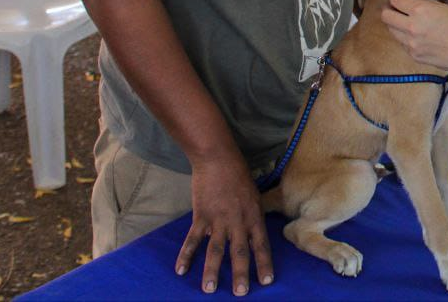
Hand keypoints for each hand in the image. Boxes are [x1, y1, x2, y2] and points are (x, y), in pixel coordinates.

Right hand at [176, 153, 272, 294]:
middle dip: (241, 274)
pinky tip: (181, 270)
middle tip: (241, 293)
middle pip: (240, 252)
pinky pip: (192, 240)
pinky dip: (186, 255)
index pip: (261, 244)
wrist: (218, 159)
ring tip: (210, 290)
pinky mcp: (201, 216)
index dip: (264, 263)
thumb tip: (251, 236)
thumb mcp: (253, 196)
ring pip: (216, 250)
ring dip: (212, 271)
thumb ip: (252, 217)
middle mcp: (238, 221)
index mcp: (254, 216)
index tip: (267, 281)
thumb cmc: (238, 175)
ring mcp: (219, 219)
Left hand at [382, 0, 447, 72]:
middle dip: (390, 10)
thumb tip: (412, 0)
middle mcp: (412, 27)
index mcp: (420, 11)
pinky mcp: (415, 56)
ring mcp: (412, 44)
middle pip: (386, 16)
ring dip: (397, 25)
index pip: (395, 0)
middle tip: (397, 9)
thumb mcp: (443, 7)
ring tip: (409, 23)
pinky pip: (403, 44)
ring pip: (392, 31)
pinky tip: (419, 37)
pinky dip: (407, 39)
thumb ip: (424, 3)